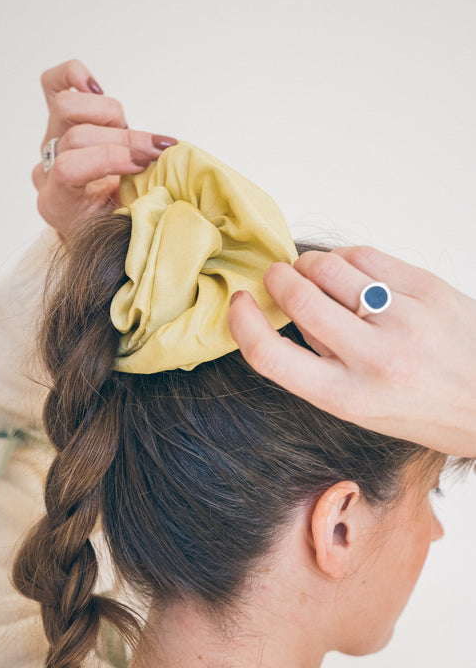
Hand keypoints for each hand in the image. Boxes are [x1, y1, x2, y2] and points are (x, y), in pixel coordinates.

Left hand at [31, 59, 176, 237]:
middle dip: (125, 140)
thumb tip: (162, 189)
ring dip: (109, 115)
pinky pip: (53, 84)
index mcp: (57, 203)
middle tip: (157, 152)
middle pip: (77, 136)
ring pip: (66, 106)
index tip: (144, 164)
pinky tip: (96, 89)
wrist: (97, 222)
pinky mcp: (58, 121)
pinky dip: (75, 78)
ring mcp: (50, 142)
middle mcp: (47, 169)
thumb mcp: (129, 229)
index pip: (69, 168)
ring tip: (129, 132)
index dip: (109, 159)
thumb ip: (137, 210)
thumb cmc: (116, 226)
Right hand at [228, 246, 475, 457]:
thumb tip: (286, 312)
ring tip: (312, 272)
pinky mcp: (428, 289)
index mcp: (348, 398)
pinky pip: (367, 256)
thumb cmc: (425, 410)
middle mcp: (374, 358)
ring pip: (329, 268)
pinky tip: (347, 269)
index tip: (239, 304)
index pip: (271, 356)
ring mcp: (404, 318)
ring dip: (309, 264)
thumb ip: (322, 364)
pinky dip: (346, 258)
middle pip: (298, 298)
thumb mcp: (362, 408)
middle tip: (277, 277)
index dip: (243, 322)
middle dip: (278, 279)